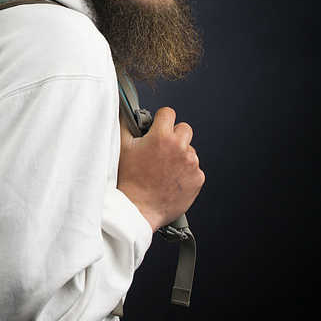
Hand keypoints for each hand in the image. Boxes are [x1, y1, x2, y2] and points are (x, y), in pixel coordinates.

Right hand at [117, 106, 204, 230]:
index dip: (161, 119)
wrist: (137, 209)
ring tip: (164, 169)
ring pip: (190, 150)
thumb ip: (126, 124)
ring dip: (180, 155)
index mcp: (162, 136)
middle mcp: (180, 148)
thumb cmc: (129, 180)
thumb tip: (126, 112)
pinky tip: (171, 180)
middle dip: (174, 136)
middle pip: (184, 129)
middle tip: (161, 149)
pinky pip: (194, 169)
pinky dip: (185, 172)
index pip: (168, 113)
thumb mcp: (122, 147)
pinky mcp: (198, 179)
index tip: (158, 127)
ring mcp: (191, 163)